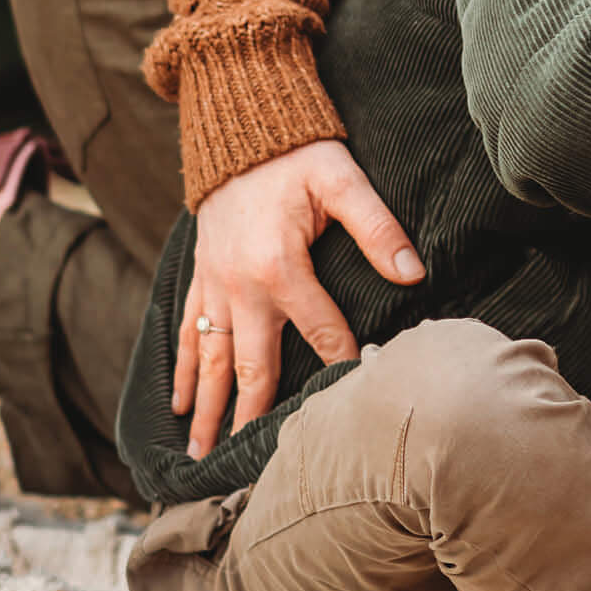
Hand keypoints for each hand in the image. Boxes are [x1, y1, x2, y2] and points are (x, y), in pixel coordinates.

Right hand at [172, 139, 423, 459]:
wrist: (239, 125)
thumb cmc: (298, 153)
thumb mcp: (343, 180)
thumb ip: (378, 227)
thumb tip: (413, 273)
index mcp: (280, 266)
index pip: (319, 329)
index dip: (340, 360)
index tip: (352, 399)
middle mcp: (240, 284)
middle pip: (249, 363)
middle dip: (246, 415)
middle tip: (239, 464)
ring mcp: (214, 283)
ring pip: (210, 357)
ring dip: (206, 406)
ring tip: (197, 451)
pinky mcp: (200, 275)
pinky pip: (188, 330)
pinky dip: (182, 367)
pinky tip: (177, 400)